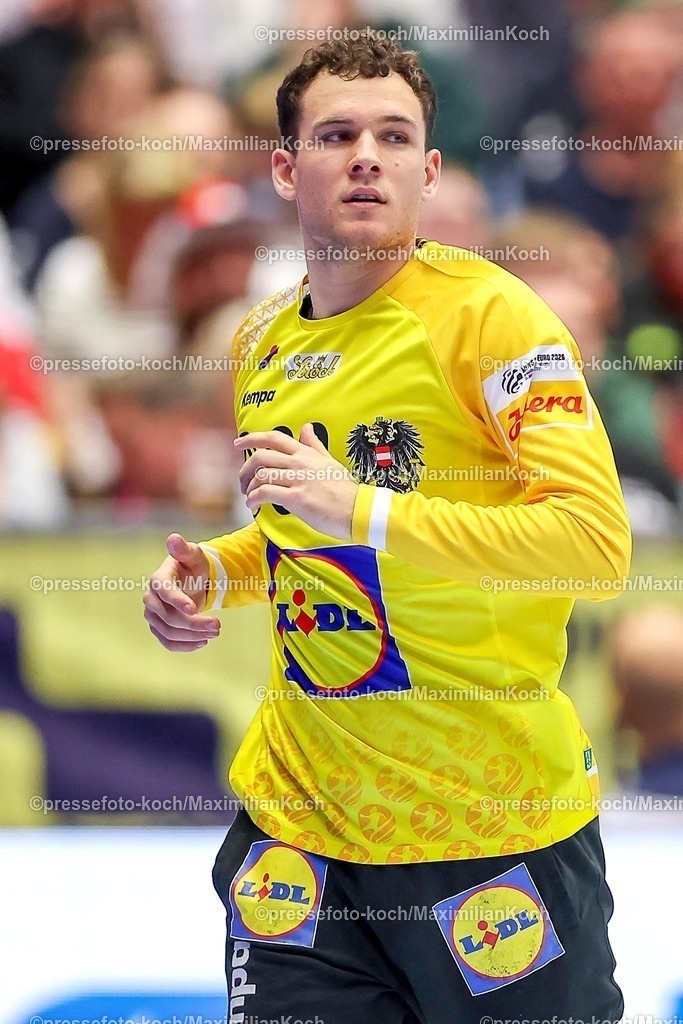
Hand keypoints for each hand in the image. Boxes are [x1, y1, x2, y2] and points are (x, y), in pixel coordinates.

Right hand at [143, 533, 219, 651]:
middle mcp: (151, 599)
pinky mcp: (159, 628)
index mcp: (159, 580)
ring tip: (215, 632)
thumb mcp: (193, 555)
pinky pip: (168, 642)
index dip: (178, 600)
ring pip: (169, 632)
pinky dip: (185, 646)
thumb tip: (173, 538)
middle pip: (169, 617)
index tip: (194, 608)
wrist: (190, 580)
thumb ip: (184, 549)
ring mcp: (153, 616)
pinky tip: (203, 642)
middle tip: (218, 626)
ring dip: (193, 636)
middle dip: (194, 623)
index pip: (165, 592)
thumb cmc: (192, 565)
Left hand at [235, 423, 357, 539]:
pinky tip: (253, 505)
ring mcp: (298, 479)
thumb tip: (306, 428)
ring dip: (249, 486)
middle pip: (261, 456)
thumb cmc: (346, 490)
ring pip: (261, 475)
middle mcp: (300, 463)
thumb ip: (314, 446)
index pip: (274, 438)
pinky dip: (254, 498)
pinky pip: (266, 492)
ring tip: (249, 496)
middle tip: (243, 480)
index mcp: (306, 454)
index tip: (238, 442)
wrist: (359, 510)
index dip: (252, 438)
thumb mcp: (330, 461)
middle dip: (245, 468)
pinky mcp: (297, 498)